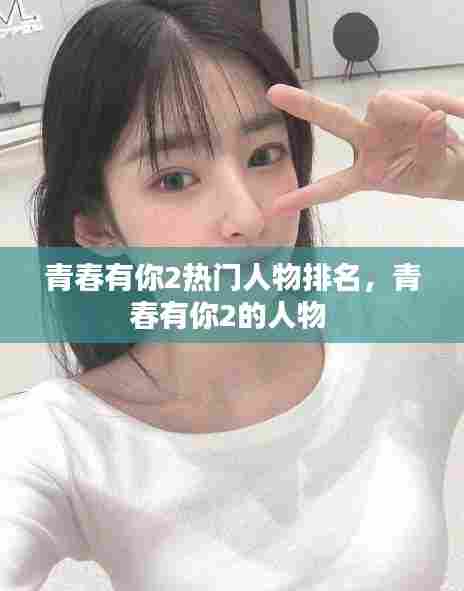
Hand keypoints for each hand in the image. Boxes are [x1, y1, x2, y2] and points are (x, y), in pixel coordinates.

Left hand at [266, 85, 463, 214]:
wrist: (453, 163)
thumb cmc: (433, 176)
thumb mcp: (432, 174)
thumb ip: (429, 150)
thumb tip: (431, 118)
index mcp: (366, 174)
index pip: (332, 187)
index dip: (306, 196)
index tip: (276, 207)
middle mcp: (366, 144)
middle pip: (333, 120)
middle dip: (305, 107)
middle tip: (272, 93)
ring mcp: (380, 122)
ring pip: (386, 102)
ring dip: (415, 110)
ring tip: (447, 122)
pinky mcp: (400, 105)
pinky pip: (416, 96)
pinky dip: (439, 101)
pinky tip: (462, 112)